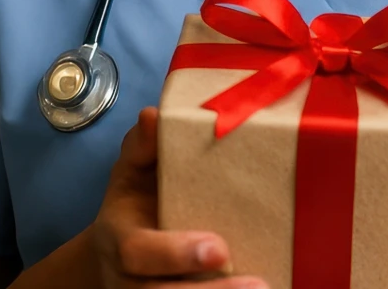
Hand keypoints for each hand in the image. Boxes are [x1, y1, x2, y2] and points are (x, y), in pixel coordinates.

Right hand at [90, 108, 263, 288]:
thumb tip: (154, 116)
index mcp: (120, 240)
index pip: (137, 252)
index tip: (220, 249)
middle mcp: (130, 280)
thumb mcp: (132, 171)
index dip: (175, 253)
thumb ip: (143, 146)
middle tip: (258, 285)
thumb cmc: (136, 201)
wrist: (120, 253)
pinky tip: (267, 288)